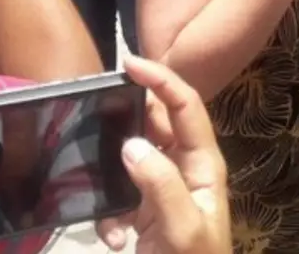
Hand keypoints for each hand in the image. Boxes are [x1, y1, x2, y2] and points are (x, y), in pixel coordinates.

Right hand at [98, 56, 229, 253]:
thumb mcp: (182, 229)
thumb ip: (160, 185)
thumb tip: (132, 144)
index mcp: (203, 167)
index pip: (185, 108)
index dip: (161, 79)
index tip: (127, 63)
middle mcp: (184, 172)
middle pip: (154, 127)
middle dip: (125, 124)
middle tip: (95, 117)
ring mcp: (162, 193)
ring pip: (129, 160)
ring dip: (110, 174)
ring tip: (103, 192)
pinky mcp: (141, 216)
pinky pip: (115, 198)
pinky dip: (107, 216)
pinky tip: (114, 239)